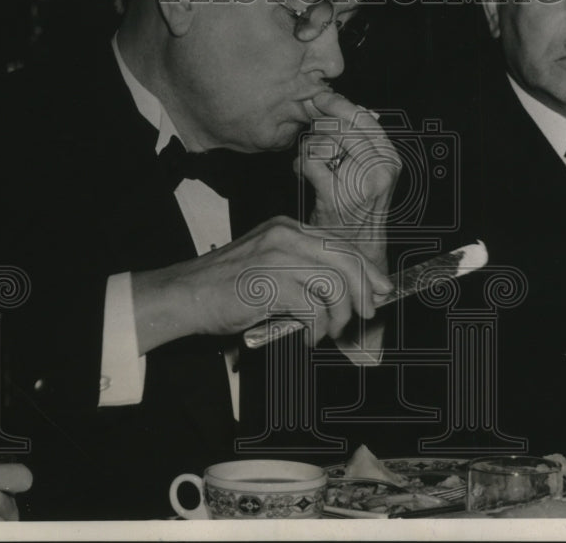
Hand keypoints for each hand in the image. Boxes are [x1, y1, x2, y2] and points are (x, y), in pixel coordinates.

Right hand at [132, 215, 392, 351]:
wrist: (184, 295)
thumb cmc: (225, 287)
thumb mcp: (268, 266)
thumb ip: (301, 270)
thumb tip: (344, 292)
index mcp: (287, 228)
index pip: (339, 244)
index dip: (366, 268)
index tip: (381, 289)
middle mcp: (285, 235)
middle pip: (344, 259)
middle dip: (364, 290)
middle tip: (368, 313)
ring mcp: (277, 256)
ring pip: (333, 284)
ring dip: (339, 315)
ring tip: (328, 331)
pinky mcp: (270, 282)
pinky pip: (313, 307)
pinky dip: (317, 327)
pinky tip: (309, 337)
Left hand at [296, 90, 400, 270]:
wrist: (352, 248)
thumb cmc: (355, 207)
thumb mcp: (368, 171)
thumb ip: (360, 140)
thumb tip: (343, 106)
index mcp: (390, 158)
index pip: (364, 119)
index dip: (339, 104)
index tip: (321, 98)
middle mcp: (380, 170)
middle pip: (341, 127)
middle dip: (319, 129)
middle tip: (312, 138)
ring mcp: (360, 184)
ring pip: (323, 143)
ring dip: (309, 151)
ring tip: (312, 165)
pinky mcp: (337, 197)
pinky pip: (310, 163)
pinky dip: (300, 166)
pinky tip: (303, 175)